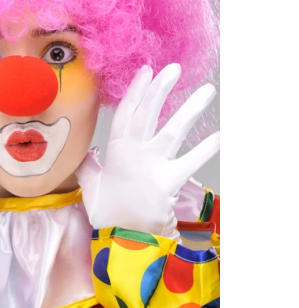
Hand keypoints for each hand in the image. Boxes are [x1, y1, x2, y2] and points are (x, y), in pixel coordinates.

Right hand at [76, 64, 219, 239]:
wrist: (122, 239)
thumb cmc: (107, 211)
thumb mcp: (90, 185)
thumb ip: (88, 165)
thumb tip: (87, 152)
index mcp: (115, 150)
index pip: (125, 113)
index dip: (136, 90)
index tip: (146, 70)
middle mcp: (134, 152)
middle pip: (148, 113)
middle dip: (160, 89)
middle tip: (174, 68)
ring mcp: (153, 165)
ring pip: (173, 130)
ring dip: (190, 108)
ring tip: (207, 90)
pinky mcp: (170, 180)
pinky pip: (191, 161)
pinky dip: (206, 148)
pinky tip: (220, 134)